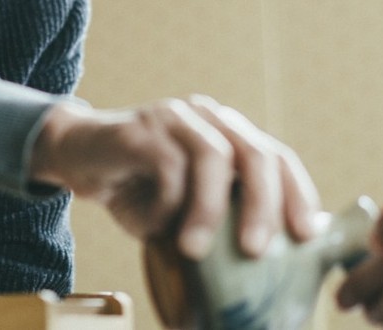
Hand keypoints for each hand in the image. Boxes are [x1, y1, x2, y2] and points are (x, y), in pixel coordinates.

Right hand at [29, 94, 320, 258]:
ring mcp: (177, 117)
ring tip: (194, 249)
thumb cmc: (137, 189)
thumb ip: (220, 221)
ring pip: (215, 156)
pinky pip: (169, 166)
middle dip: (265, 205)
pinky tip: (149, 221)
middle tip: (256, 251)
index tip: (306, 235)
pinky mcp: (144, 125)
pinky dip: (165, 202)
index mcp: (228, 134)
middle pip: (256, 153)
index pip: (276, 157)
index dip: (296, 194)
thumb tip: (270, 265)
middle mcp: (208, 118)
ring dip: (210, 209)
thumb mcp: (185, 210)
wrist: (75, 157)